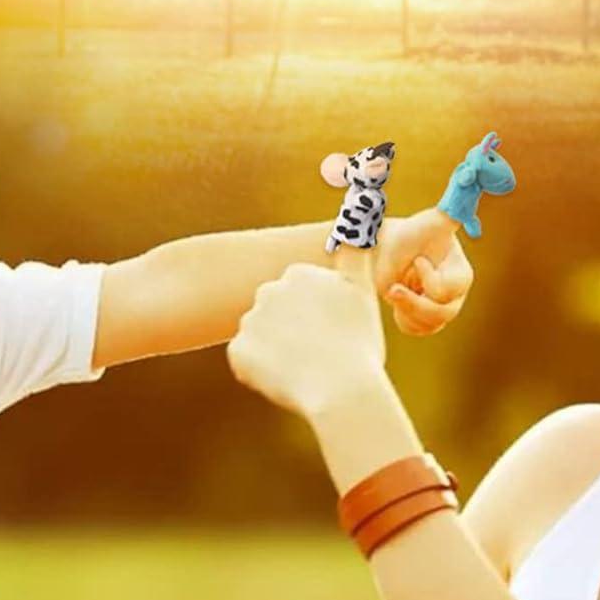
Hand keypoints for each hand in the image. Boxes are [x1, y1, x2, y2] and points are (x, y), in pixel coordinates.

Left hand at [228, 254, 385, 418]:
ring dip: (277, 351)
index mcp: (298, 274)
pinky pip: (248, 361)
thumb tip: (360, 210)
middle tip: (320, 352)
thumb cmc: (357, 342)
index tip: (332, 333)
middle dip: (293, 330)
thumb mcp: (362, 291)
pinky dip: (263, 372)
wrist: (341, 389)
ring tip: (305, 368)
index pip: (301, 295)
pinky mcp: (237, 351)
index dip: (318, 317)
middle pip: (278, 313)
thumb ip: (355, 252)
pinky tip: (287, 380)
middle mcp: (268, 290)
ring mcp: (250, 321)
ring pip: (263, 337)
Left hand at [373, 209, 472, 336]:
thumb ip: (454, 206)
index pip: (452, 288)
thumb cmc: (408, 233)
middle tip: (392, 289)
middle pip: (443, 313)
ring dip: (407, 309)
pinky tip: (398, 298)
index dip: (430, 279)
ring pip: (431, 324)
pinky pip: (419, 330)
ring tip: (394, 289)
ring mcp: (444, 307)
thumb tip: (473, 176)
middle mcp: (457, 292)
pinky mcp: (428, 318)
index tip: (416, 260)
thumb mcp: (429, 222)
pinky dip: (405, 318)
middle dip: (414, 302)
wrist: (385, 250)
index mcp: (460, 270)